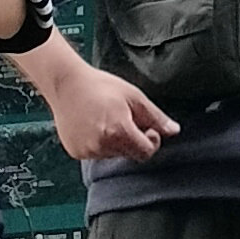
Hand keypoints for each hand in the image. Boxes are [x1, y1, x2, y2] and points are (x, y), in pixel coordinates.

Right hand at [45, 56, 180, 165]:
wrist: (65, 84)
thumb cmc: (99, 86)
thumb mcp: (134, 97)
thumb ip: (155, 117)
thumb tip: (173, 131)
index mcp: (119, 132)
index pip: (146, 153)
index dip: (151, 140)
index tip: (146, 127)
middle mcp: (101, 146)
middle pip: (129, 154)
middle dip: (132, 139)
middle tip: (123, 117)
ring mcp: (86, 151)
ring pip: (112, 154)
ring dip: (114, 141)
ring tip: (105, 118)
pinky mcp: (75, 152)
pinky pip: (95, 153)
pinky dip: (98, 143)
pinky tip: (92, 125)